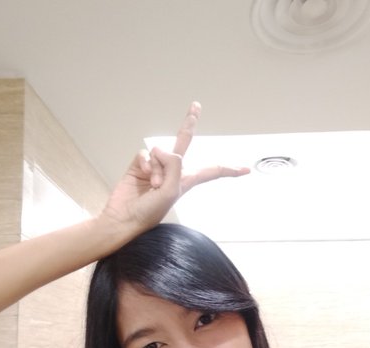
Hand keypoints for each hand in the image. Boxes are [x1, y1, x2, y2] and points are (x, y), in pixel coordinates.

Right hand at [100, 102, 249, 232]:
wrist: (124, 218)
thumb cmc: (149, 212)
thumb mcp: (170, 191)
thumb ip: (174, 165)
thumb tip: (164, 150)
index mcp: (186, 181)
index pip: (212, 171)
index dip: (228, 170)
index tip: (245, 170)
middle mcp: (172, 171)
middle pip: (184, 141)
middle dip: (189, 123)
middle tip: (196, 106)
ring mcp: (155, 167)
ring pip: (160, 152)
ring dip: (156, 168)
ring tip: (152, 185)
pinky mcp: (139, 165)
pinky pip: (145, 153)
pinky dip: (144, 163)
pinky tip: (142, 174)